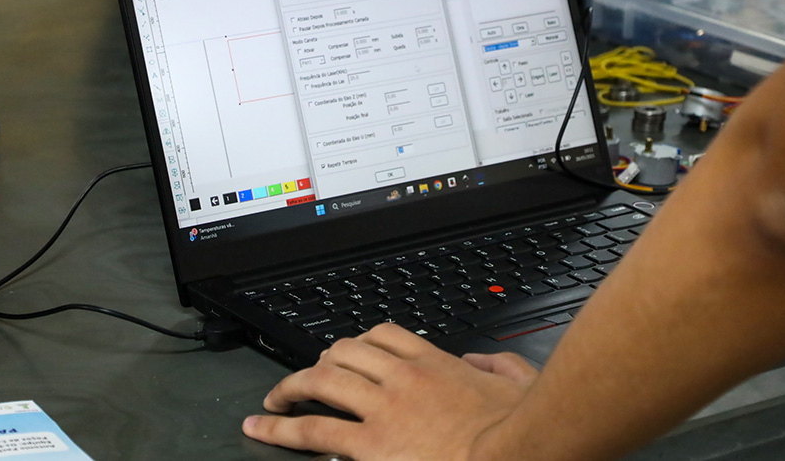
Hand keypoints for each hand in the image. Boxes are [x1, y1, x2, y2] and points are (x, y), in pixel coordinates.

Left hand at [242, 323, 537, 460]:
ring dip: (290, 387)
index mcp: (435, 364)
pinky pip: (314, 430)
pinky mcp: (370, 445)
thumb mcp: (518, 382)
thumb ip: (498, 366)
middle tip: (305, 376)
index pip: (385, 335)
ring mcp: (383, 410)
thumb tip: (482, 362)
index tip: (348, 351)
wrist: (517, 453)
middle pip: (345, 351)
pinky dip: (283, 427)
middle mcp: (402, 379)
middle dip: (319, 360)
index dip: (358, 341)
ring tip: (272, 399)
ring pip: (321, 381)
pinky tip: (264, 428)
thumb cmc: (520, 430)